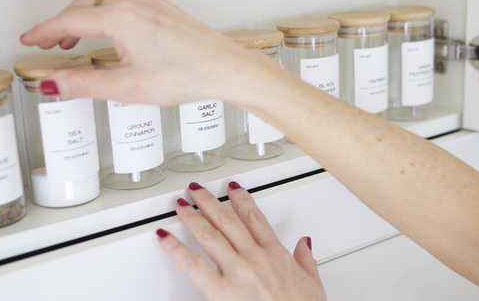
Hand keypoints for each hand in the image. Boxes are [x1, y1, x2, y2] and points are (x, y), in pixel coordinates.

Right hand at [19, 0, 271, 105]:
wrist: (225, 68)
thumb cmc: (186, 74)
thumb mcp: (126, 87)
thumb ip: (83, 84)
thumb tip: (52, 84)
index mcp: (119, 17)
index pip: (67, 20)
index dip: (43, 31)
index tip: (27, 40)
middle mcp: (132, 2)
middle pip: (82, 7)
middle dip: (60, 25)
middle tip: (45, 44)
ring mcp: (148, 1)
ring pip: (101, 4)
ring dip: (81, 19)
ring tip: (70, 41)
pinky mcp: (160, 7)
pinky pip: (120, 5)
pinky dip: (102, 16)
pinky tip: (104, 34)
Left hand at [157, 182, 325, 300]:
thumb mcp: (313, 285)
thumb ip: (306, 261)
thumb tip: (305, 244)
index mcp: (276, 255)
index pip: (254, 218)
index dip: (242, 200)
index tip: (233, 189)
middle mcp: (254, 258)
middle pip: (227, 221)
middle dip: (210, 202)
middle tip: (197, 191)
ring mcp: (236, 271)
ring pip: (209, 234)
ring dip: (192, 216)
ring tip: (179, 204)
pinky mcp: (220, 290)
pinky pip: (192, 263)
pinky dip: (175, 248)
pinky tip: (165, 237)